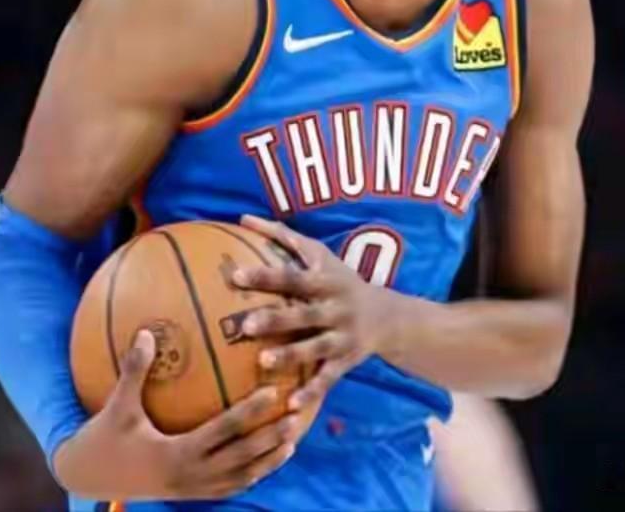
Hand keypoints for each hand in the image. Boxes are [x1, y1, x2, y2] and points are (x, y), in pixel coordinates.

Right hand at [54, 330, 302, 500]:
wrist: (88, 478)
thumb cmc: (104, 437)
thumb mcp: (117, 405)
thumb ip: (134, 370)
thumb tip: (147, 331)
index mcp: (175, 454)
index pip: (222, 432)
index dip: (250, 414)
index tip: (274, 392)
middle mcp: (189, 477)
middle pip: (241, 459)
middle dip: (270, 439)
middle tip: (296, 414)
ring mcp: (192, 490)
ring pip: (240, 478)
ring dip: (268, 460)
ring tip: (293, 438)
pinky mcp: (190, 495)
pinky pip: (228, 487)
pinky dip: (251, 474)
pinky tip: (267, 458)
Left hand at [234, 215, 396, 412]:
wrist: (388, 316)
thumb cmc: (339, 279)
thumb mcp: (319, 254)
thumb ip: (282, 236)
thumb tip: (242, 218)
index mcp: (325, 281)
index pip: (293, 276)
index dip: (266, 276)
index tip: (236, 275)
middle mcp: (336, 309)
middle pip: (304, 314)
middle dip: (277, 319)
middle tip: (245, 324)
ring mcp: (342, 337)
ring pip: (314, 349)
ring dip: (290, 356)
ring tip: (262, 362)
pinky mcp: (345, 363)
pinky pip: (326, 380)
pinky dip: (310, 394)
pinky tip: (290, 406)